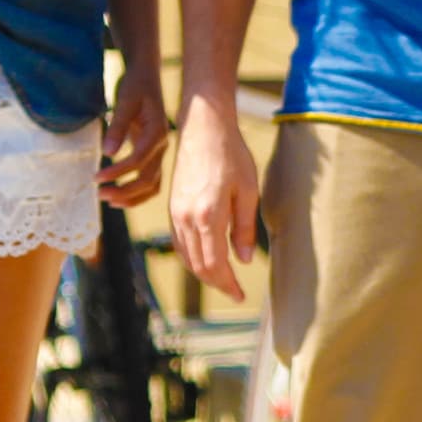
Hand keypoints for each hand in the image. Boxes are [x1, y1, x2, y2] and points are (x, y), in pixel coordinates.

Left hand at [96, 65, 168, 207]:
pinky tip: (118, 197)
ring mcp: (159, 152)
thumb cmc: (135, 86)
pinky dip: (137, 193)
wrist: (146, 76)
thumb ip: (117, 127)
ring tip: (107, 199)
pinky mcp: (152, 154)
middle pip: (148, 179)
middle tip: (99, 193)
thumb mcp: (125, 100)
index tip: (96, 177)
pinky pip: (150, 181)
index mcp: (157, 132)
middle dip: (124, 190)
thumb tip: (108, 153)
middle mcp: (162, 145)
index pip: (138, 160)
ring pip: (152, 185)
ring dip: (131, 196)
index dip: (117, 172)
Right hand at [169, 93, 258, 302]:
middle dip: (217, 283)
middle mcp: (187, 218)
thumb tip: (244, 260)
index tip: (241, 295)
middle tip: (234, 291)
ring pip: (186, 256)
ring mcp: (176, 212)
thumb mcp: (248, 191)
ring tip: (222, 279)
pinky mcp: (173, 206)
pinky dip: (191, 257)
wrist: (203, 126)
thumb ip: (245, 228)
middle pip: (198, 266)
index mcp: (208, 216)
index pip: (215, 265)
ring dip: (203, 273)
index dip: (228, 284)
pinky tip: (204, 258)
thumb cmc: (231, 154)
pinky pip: (178, 242)